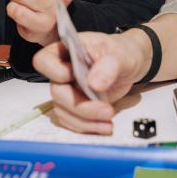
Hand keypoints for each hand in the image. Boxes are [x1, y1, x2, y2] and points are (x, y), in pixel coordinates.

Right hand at [32, 30, 151, 133]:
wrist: (132, 65)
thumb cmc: (124, 52)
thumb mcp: (122, 54)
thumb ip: (110, 65)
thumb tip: (94, 83)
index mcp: (67, 50)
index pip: (45, 61)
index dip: (57, 72)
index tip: (79, 78)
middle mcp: (63, 70)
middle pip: (56, 92)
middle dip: (80, 106)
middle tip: (106, 110)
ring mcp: (68, 89)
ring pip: (63, 111)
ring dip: (85, 121)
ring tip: (109, 120)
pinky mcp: (76, 105)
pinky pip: (71, 121)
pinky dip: (87, 127)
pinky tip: (104, 124)